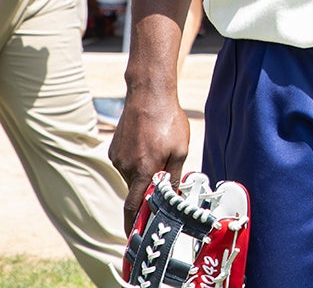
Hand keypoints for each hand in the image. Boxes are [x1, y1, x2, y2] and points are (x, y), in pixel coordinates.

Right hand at [108, 91, 191, 232]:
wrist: (148, 94)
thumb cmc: (168, 121)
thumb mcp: (180, 150)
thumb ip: (174, 176)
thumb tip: (171, 196)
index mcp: (143, 170)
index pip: (133, 207)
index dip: (133, 224)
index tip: (133, 236)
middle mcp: (126, 167)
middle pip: (135, 191)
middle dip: (147, 191)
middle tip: (162, 180)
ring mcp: (117, 158)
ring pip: (132, 176)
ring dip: (144, 172)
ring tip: (159, 151)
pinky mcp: (114, 148)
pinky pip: (127, 163)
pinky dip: (138, 160)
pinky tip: (149, 144)